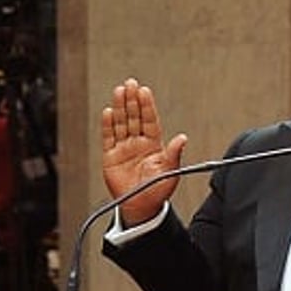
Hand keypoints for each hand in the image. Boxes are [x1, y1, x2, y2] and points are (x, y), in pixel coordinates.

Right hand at [101, 78, 186, 225]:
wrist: (140, 207)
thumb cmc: (157, 191)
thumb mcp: (170, 173)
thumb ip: (174, 154)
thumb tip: (183, 138)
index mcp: (154, 145)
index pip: (150, 120)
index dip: (147, 105)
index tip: (144, 91)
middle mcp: (138, 143)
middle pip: (134, 117)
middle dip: (132, 100)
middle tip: (130, 83)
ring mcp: (124, 148)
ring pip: (121, 123)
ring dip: (120, 107)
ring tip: (119, 91)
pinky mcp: (110, 156)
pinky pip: (108, 138)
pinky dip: (107, 125)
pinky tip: (108, 112)